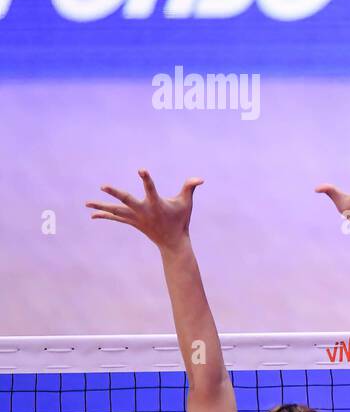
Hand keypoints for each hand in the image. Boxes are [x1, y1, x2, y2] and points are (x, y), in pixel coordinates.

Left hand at [86, 170, 201, 250]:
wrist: (173, 242)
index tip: (140, 169)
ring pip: (115, 211)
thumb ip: (190, 188)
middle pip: (126, 200)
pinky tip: (92, 215)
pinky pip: (115, 218)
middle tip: (103, 185)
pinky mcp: (132, 222)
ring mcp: (136, 218)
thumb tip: (200, 179)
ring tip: (86, 203)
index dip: (146, 179)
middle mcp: (144, 211)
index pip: (150, 188)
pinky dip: (104, 215)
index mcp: (156, 204)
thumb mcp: (186, 203)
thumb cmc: (181, 219)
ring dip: (101, 206)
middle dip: (115, 193)